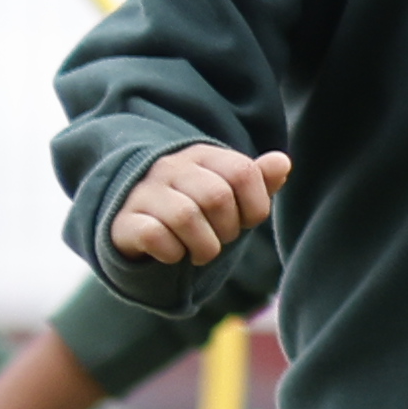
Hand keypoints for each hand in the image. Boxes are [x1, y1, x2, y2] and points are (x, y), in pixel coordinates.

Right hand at [104, 143, 282, 269]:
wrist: (137, 218)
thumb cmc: (195, 206)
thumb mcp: (229, 191)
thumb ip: (257, 179)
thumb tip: (283, 162)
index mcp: (203, 155)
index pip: (244, 173)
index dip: (255, 207)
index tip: (245, 221)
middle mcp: (172, 167)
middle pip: (217, 197)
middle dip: (228, 229)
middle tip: (220, 239)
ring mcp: (145, 192)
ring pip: (186, 217)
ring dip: (203, 246)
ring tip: (201, 252)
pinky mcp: (124, 220)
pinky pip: (154, 235)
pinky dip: (172, 253)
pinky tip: (173, 253)